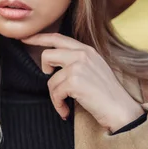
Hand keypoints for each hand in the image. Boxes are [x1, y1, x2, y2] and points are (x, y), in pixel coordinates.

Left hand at [21, 32, 144, 131]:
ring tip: (65, 104)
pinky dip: (58, 105)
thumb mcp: (94, 69)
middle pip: (48, 54)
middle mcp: (82, 54)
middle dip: (44, 69)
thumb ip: (77, 61)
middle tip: (48, 78)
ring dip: (55, 95)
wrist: (122, 110)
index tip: (26, 38)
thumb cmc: (107, 95)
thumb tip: (55, 64)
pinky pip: (55, 92)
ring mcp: (78, 66)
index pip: (58, 38)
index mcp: (86, 50)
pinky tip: (66, 111)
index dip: (39, 37)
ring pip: (50, 78)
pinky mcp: (75, 81)